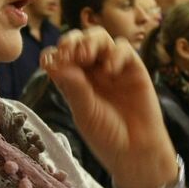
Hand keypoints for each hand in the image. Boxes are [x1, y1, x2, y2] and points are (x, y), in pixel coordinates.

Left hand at [43, 29, 176, 187]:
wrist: (136, 150)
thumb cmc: (107, 135)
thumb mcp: (85, 114)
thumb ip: (74, 88)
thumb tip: (57, 64)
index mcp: (73, 81)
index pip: (58, 57)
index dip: (54, 54)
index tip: (52, 62)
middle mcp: (91, 71)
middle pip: (78, 41)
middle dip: (71, 41)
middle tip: (71, 55)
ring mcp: (112, 67)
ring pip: (99, 38)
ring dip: (90, 42)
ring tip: (87, 56)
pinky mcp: (133, 67)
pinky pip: (123, 49)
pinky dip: (115, 53)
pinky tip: (110, 70)